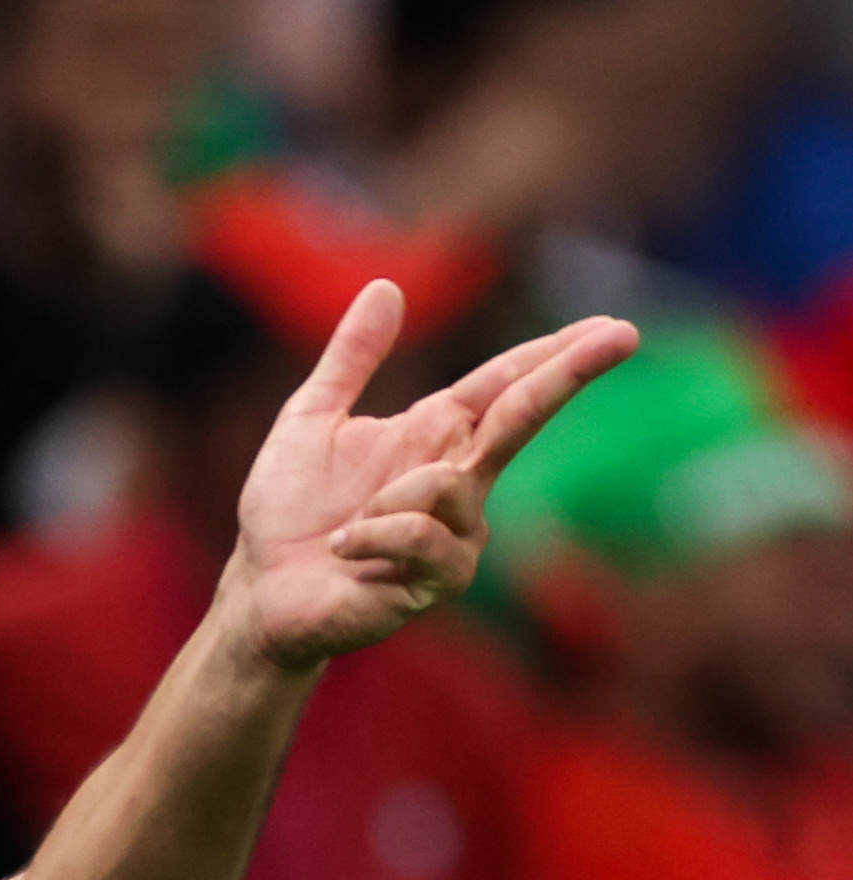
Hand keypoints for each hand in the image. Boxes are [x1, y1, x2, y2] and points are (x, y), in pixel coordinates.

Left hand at [232, 279, 638, 666]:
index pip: (505, 384)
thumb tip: (386, 285)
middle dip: (568, 375)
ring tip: (343, 525)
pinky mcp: (440, 580)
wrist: (259, 590)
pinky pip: (419, 534)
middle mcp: (460, 481)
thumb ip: (350, 358)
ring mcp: (458, 534)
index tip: (613, 329)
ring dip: (383, 498)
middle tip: (624, 335)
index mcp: (435, 435)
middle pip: (523, 416)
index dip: (555, 354)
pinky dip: (370, 535)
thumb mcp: (310, 419)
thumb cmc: (287, 511)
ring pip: (445, 484)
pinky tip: (342, 549)